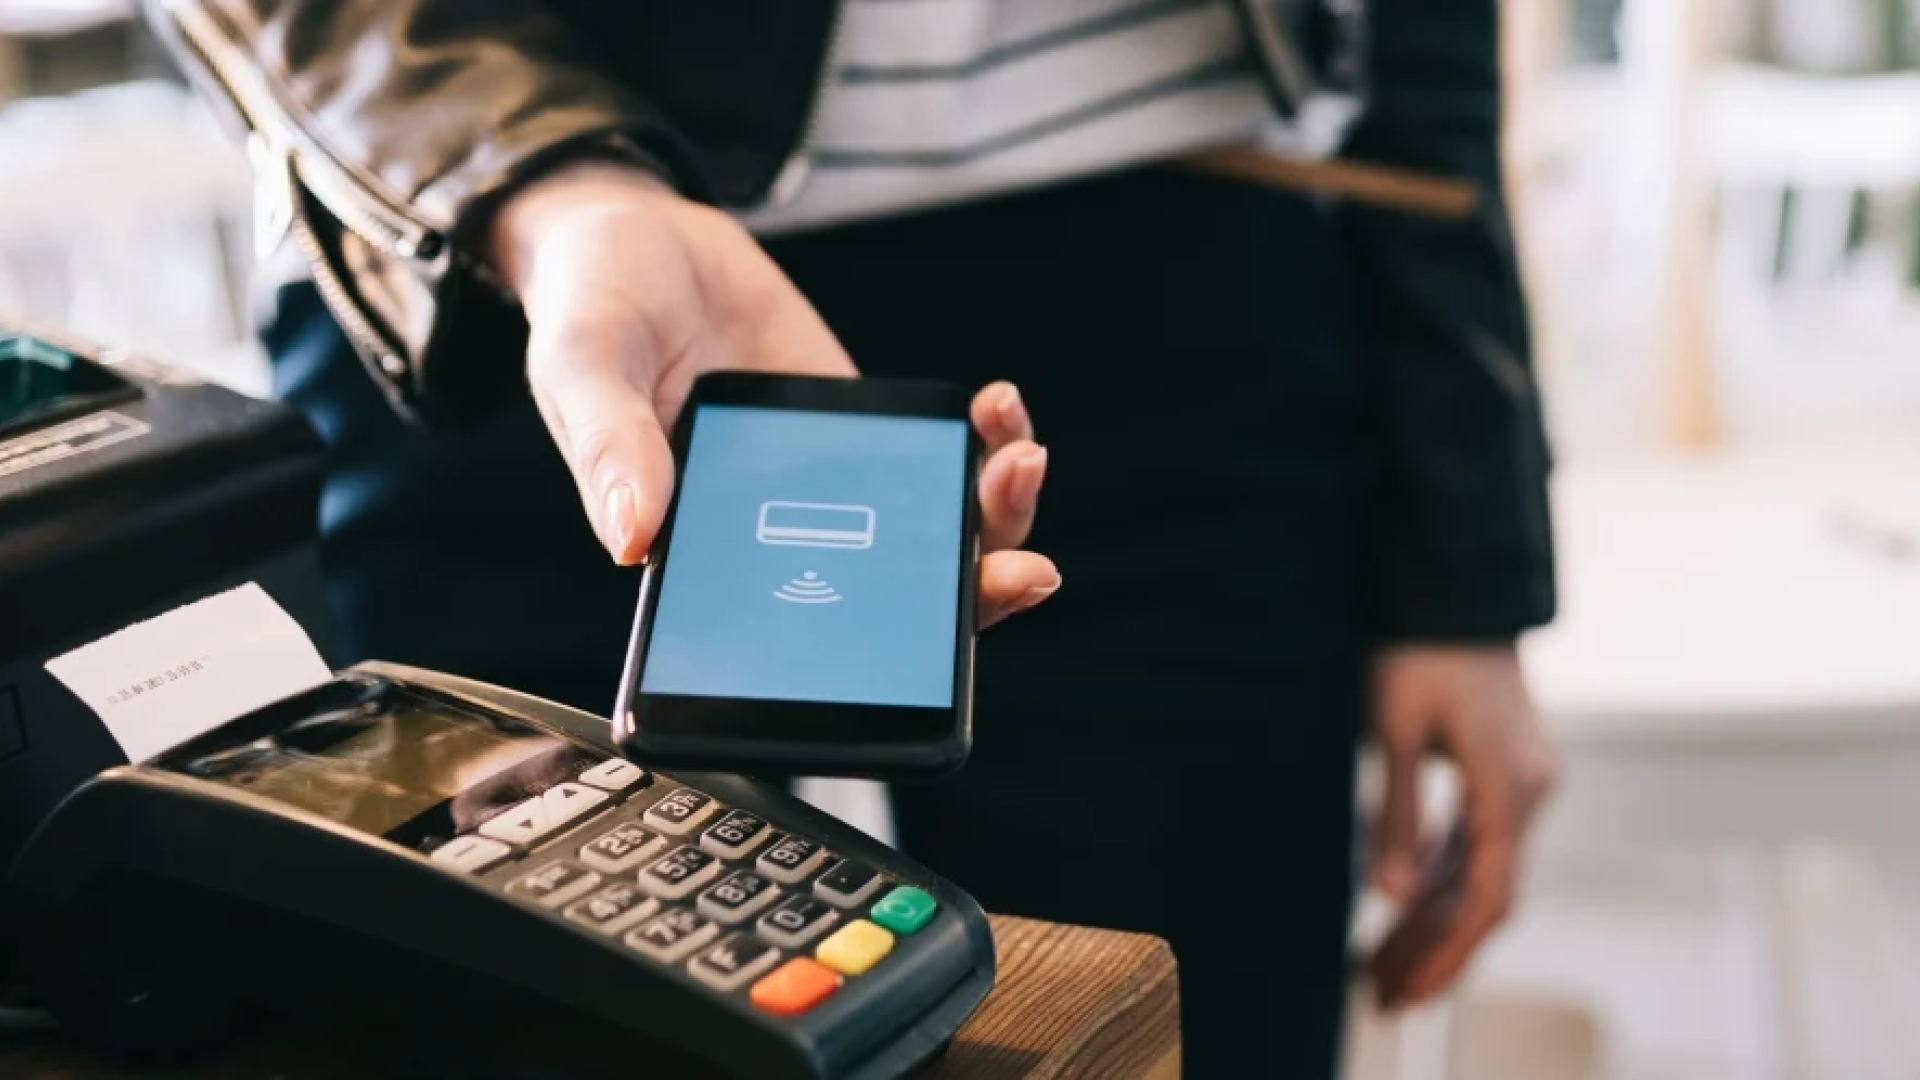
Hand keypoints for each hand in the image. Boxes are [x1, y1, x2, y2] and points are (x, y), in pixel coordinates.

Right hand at [487, 160, 1059, 627]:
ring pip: (926, 534)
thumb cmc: (592, 307)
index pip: (789, 640)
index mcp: (698, 557)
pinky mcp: (861, 432)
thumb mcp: (579, 362)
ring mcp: (826, 486)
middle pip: (889, 601)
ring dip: (992, 515)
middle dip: (967, 594)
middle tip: (1023, 569)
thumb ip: (607, 446)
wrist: (641, 232)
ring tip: (1018, 458)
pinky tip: (993, 408)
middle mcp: (771, 536)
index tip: (931, 647)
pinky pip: (933, 460)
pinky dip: (980, 443)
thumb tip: (633, 538)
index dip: (867, 663)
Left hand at [1365, 646, 1559, 1007]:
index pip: (1489, 893)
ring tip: (1381, 964)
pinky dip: (1441, 878)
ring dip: (1435, 919)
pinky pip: (1476, 844)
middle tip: (1389, 995)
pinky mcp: (1506, 776)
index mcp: (1510, 785)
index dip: (1450, 949)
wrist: (1458, 590)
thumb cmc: (1420, 651)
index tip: (1412, 988)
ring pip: (1481, 873)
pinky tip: (1405, 908)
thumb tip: (1389, 894)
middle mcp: (1530, 791)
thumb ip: (1397, 814)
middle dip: (1439, 950)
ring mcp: (1524, 784)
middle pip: (1489, 895)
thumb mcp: (1395, 730)